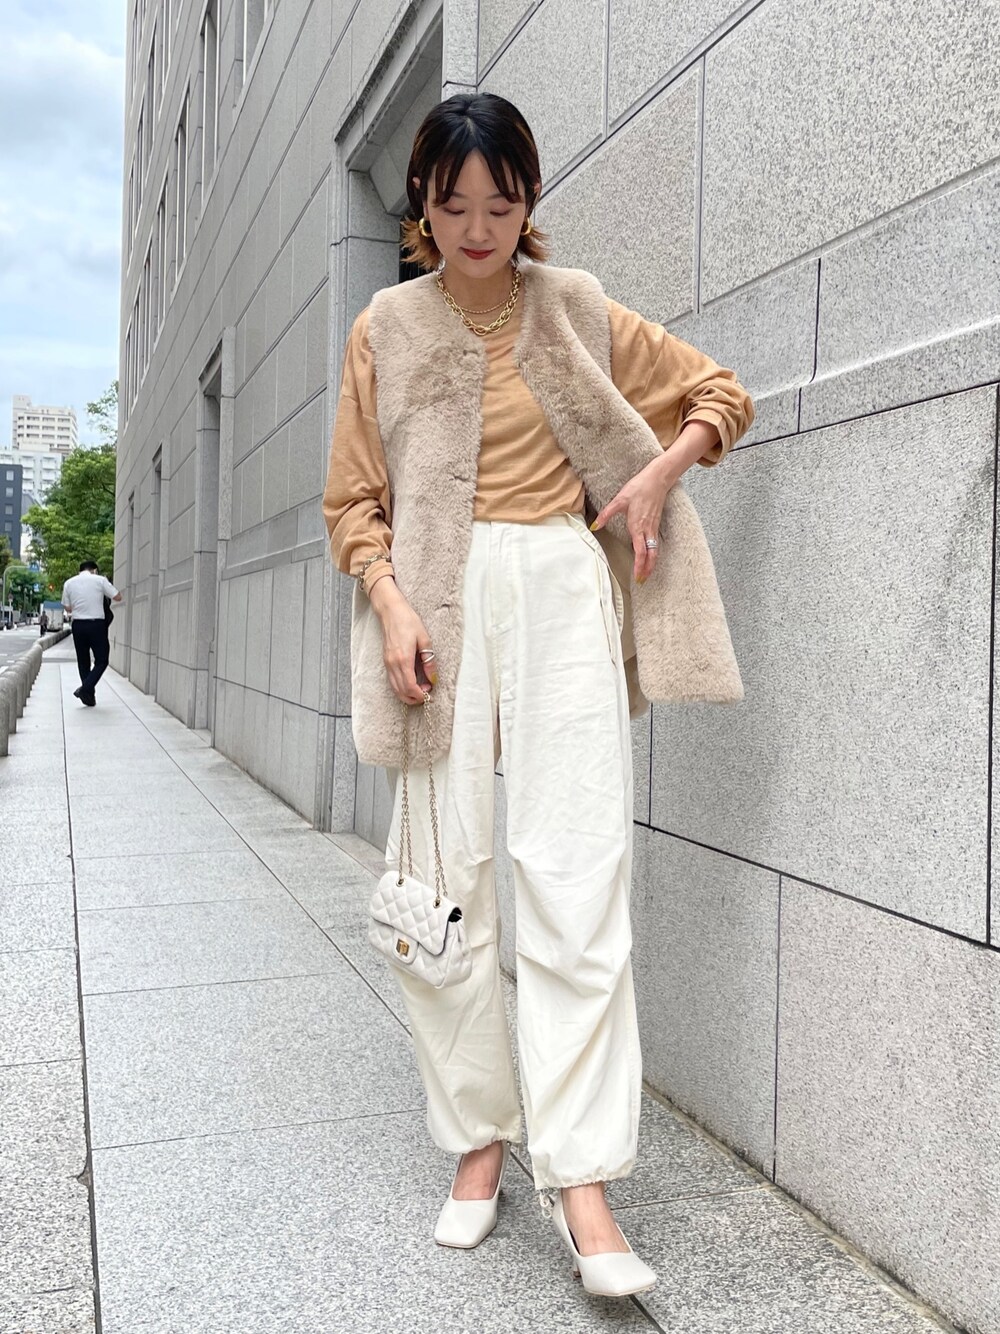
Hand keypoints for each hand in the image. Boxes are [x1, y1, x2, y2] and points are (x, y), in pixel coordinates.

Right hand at [368, 577, 436, 703]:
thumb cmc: (408, 621)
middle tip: (426, 694)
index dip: (419, 694)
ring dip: (407, 694)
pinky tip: (411, 683)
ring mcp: (387, 663)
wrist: (391, 611)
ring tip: (421, 689)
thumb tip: (433, 678)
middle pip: (401, 691)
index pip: (409, 686)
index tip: (429, 693)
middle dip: (414, 698)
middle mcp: (393, 664)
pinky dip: (401, 687)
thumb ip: (429, 661)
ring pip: (395, 688)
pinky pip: (392, 681)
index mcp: (403, 659)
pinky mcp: (386, 661)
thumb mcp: (424, 639)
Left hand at [591, 454, 681, 583]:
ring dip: (651, 563)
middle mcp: (647, 529)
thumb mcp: (619, 499)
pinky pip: (655, 543)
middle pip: (651, 555)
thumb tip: (594, 526)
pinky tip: (649, 557)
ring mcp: (653, 527)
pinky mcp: (655, 524)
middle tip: (642, 580)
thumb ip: (606, 514)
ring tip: (646, 573)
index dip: (639, 566)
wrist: (657, 479)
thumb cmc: (639, 488)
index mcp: (638, 526)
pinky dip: (653, 554)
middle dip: (647, 569)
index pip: (640, 551)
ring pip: (655, 550)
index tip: (637, 576)